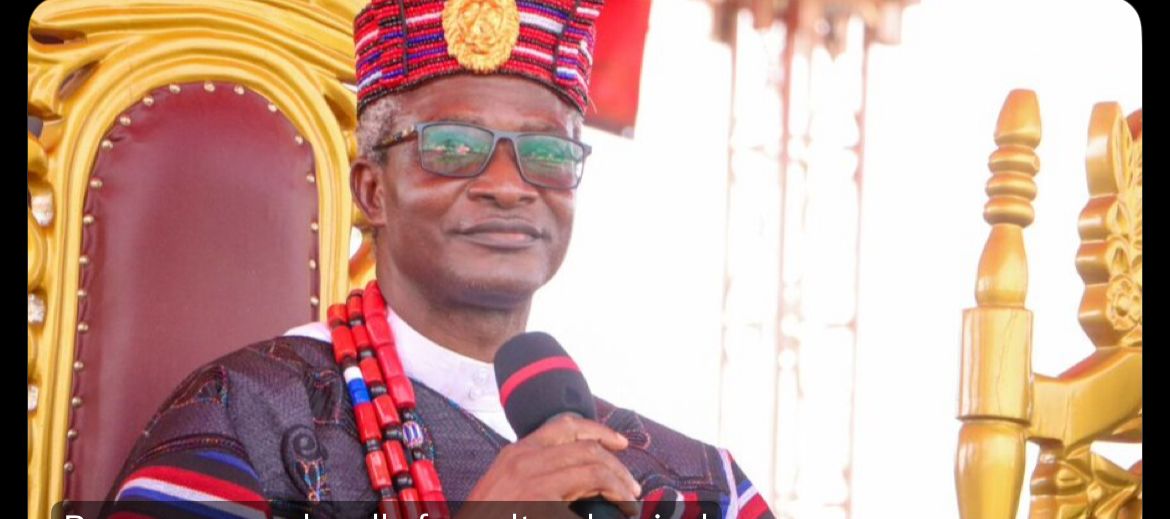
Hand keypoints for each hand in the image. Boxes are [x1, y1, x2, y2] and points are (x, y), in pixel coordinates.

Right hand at [459, 414, 641, 517]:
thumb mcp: (506, 492)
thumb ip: (535, 478)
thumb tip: (574, 483)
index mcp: (515, 453)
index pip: (564, 426)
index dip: (597, 431)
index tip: (619, 443)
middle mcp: (524, 457)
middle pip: (584, 443)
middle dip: (616, 462)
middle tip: (631, 485)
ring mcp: (531, 476)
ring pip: (592, 462)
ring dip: (619, 480)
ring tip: (630, 499)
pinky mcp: (540, 495)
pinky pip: (590, 482)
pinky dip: (613, 492)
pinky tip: (620, 506)